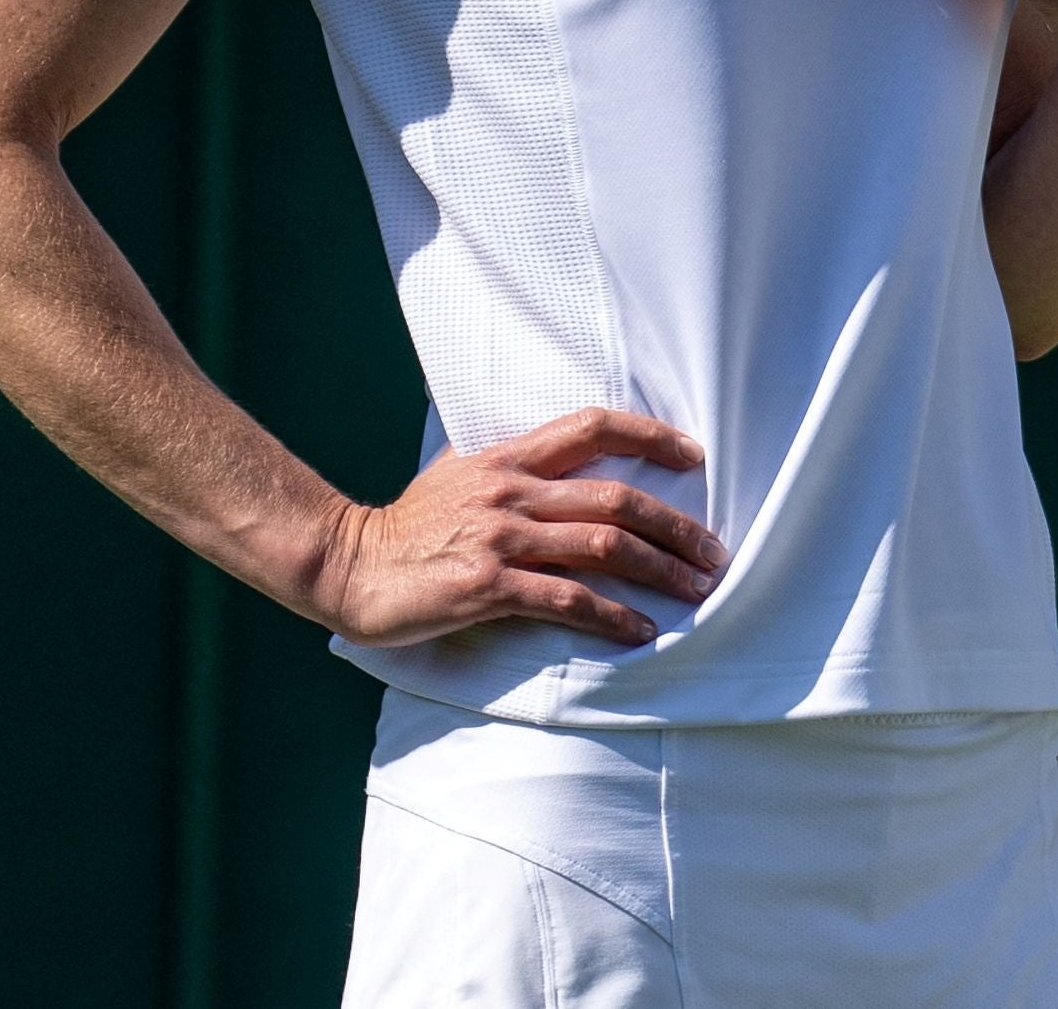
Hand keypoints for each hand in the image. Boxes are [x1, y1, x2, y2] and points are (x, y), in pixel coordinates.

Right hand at [305, 407, 721, 649]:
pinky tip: (639, 631)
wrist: (345, 563)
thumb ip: (512, 468)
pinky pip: (568, 599)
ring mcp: (501, 537)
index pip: (593, 427)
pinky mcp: (488, 586)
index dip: (650, 436)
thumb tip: (561, 464)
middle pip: (616, 498)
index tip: (694, 455)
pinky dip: (612, 616)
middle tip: (712, 552)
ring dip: (660, 570)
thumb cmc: (407, 525)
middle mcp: (512, 491)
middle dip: (676, 525)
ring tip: (695, 591)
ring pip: (603, 546)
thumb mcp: (459, 475)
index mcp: (508, 457)